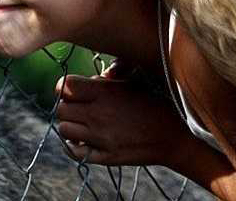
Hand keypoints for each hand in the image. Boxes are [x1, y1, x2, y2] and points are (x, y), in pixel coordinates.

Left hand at [54, 74, 190, 167]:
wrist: (174, 137)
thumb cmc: (152, 104)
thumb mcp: (130, 84)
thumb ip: (105, 80)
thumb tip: (86, 80)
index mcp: (104, 92)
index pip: (64, 86)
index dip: (64, 87)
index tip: (71, 90)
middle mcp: (99, 114)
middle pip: (61, 108)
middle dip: (66, 106)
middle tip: (77, 107)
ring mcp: (101, 137)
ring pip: (63, 129)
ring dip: (69, 125)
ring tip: (80, 123)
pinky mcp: (105, 156)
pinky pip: (74, 152)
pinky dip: (72, 146)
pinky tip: (81, 140)